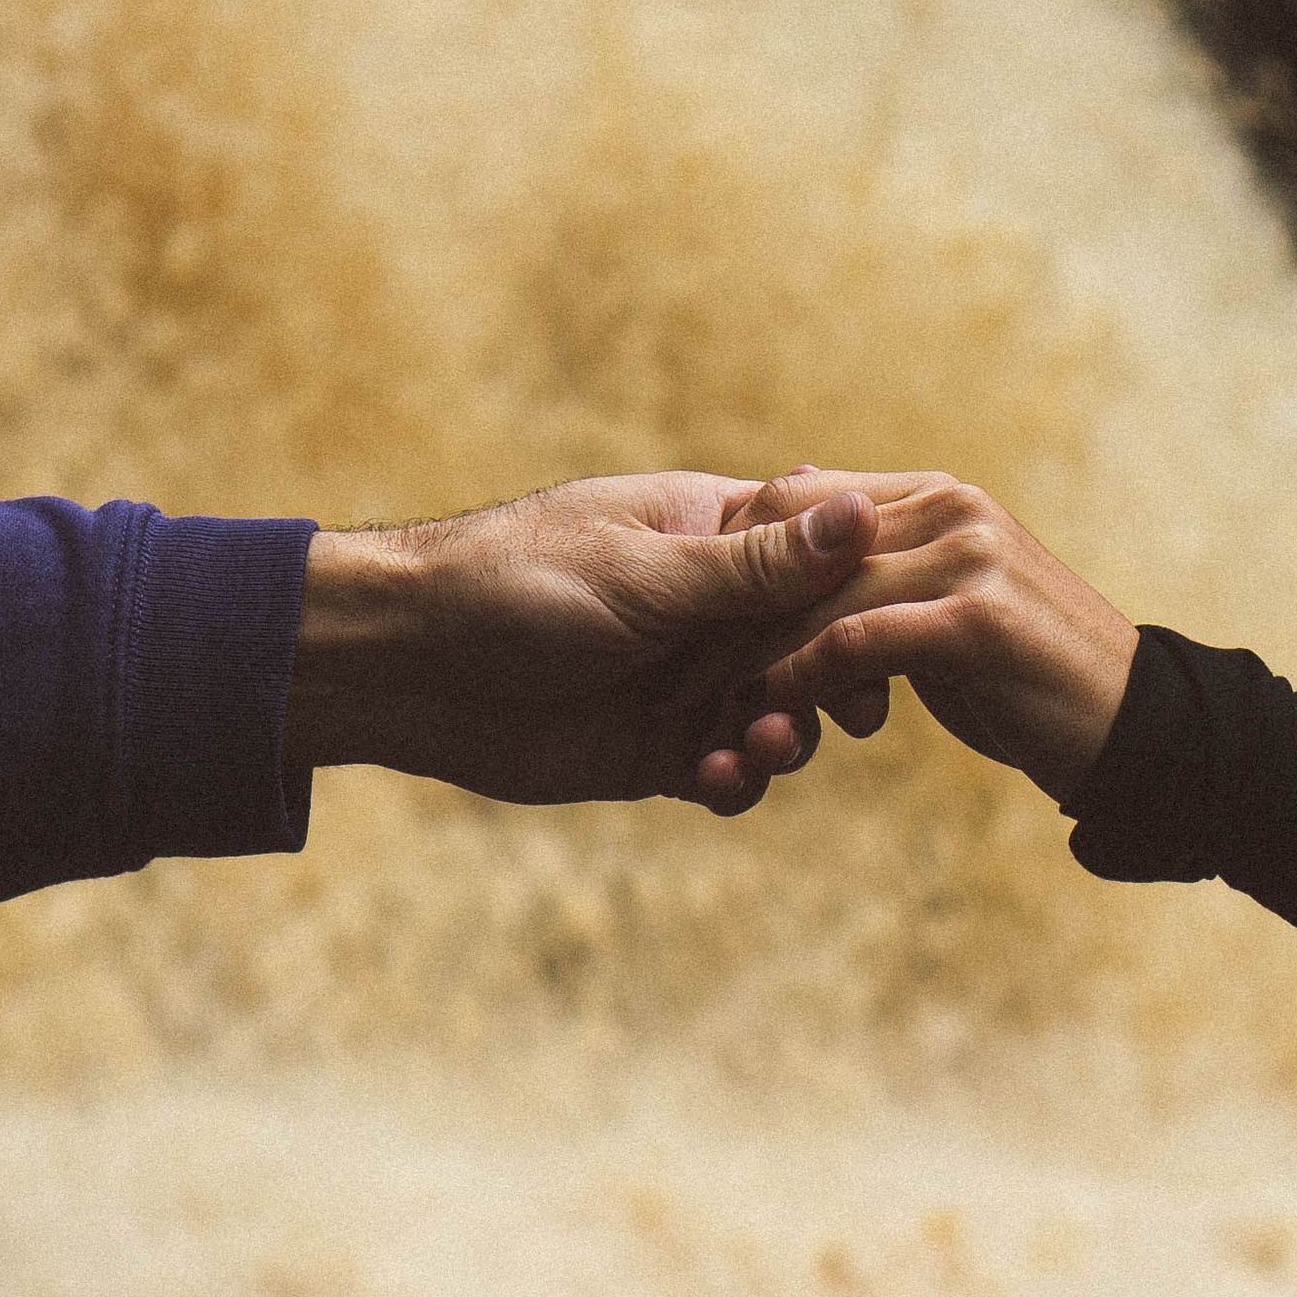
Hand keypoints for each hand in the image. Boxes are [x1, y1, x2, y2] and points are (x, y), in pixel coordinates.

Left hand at [280, 473, 876, 811]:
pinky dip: (736, 780)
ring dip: (787, 736)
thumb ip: (752, 566)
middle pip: (815, 644)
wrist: (411, 667)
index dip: (863, 595)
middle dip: (833, 681)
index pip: (821, 554)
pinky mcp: (658, 749)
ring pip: (781, 715)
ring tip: (762, 747)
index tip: (885, 632)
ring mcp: (687, 681)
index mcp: (712, 533)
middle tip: (847, 715)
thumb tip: (858, 514)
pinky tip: (714, 781)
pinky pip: (729, 771)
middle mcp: (711, 608)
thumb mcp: (645, 573)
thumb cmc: (515, 585)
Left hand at [721, 471, 1139, 806]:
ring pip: (814, 596)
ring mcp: (966, 557)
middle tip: (673, 672)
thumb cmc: (1033, 687)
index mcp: (933, 496)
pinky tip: (768, 718)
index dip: (734, 561)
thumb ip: (877, 576)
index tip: (688, 628)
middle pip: (791, 539)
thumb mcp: (945, 619)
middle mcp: (949, 507)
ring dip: (750, 658)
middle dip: (726, 610)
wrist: (1142, 738)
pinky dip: (798, 682)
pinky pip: (851, 642)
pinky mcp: (975, 622)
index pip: (795, 499)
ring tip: (705, 708)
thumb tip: (795, 520)